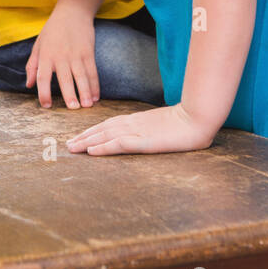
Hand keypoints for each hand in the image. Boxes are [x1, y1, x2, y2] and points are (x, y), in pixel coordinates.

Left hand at [26, 7, 97, 108]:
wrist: (72, 12)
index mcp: (46, 56)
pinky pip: (92, 71)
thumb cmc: (52, 30)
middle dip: (70, 94)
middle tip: (73, 108)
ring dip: (85, 91)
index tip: (46, 105)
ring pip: (81, 76)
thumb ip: (32, 65)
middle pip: (65, 78)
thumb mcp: (38, 45)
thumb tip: (28, 85)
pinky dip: (95, 85)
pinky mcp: (88, 52)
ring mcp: (76, 54)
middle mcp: (61, 56)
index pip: (42, 77)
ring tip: (87, 106)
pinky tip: (96, 96)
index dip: (43, 92)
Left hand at [66, 103, 217, 155]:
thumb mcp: (166, 125)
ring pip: (106, 136)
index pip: (110, 124)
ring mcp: (138, 132)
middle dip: (84, 137)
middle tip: (68, 144)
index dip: (93, 131)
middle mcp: (134, 124)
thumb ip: (153, 128)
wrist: (199, 117)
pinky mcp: (145, 141)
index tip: (80, 137)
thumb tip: (146, 133)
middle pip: (103, 129)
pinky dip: (103, 147)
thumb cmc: (188, 121)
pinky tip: (91, 151)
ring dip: (87, 142)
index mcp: (138, 120)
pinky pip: (119, 144)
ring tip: (72, 148)